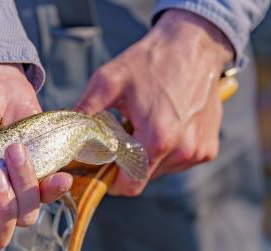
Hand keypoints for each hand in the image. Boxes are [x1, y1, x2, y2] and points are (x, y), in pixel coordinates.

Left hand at [76, 10, 233, 195]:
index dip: (113, 181)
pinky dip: (168, 151)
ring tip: (146, 126)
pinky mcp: (208, 149)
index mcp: (157, 139)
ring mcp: (198, 152)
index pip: (129, 186)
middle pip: (144, 178)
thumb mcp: (109, 81)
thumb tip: (62, 136)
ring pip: (161, 171)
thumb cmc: (150, 61)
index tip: (104, 167)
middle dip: (129, 164)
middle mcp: (182, 151)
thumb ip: (84, 112)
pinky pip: (179, 162)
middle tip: (124, 135)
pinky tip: (166, 125)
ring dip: (149, 157)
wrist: (195, 45)